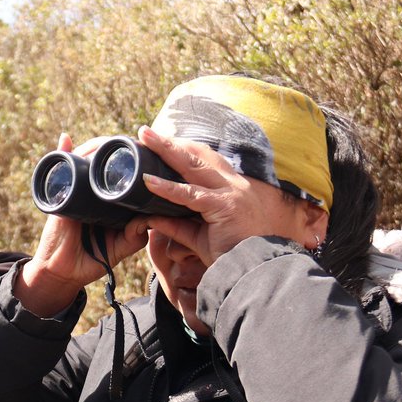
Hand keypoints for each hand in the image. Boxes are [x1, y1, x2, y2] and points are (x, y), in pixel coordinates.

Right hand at [16, 133, 148, 316]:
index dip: (132, 160)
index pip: (122, 176)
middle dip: (115, 148)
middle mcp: (93, 193)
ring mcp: (76, 192)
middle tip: (131, 139)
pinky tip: (67, 139)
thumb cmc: (92, 259)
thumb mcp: (120, 247)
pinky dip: (62, 152)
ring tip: (108, 140)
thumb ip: (136, 236)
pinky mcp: (60, 196)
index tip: (146, 149)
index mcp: (109, 202)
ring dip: (94, 147)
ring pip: (84, 161)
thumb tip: (148, 217)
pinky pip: (59, 170)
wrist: (63, 273)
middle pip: (103, 163)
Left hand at [138, 126, 327, 267]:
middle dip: (171, 142)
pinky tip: (149, 181)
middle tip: (146, 131)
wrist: (255, 270)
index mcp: (232, 189)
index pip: (206, 161)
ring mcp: (230, 193)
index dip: (185, 150)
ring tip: (145, 138)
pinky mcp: (224, 207)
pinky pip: (190, 195)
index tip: (164, 141)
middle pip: (198, 156)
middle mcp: (233, 185)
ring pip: (193, 166)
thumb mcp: (200, 237)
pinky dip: (168, 188)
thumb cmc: (233, 254)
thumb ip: (177, 226)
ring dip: (167, 150)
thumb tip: (151, 218)